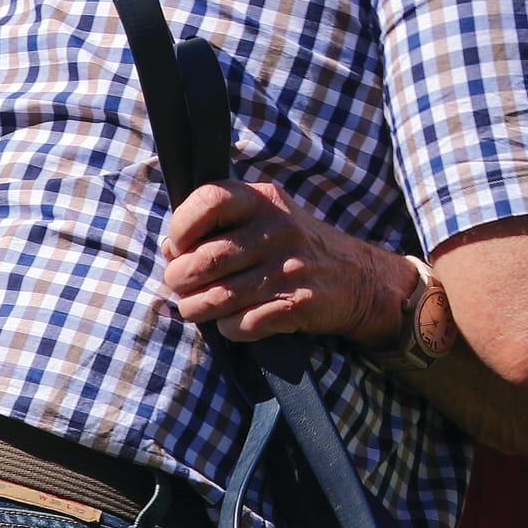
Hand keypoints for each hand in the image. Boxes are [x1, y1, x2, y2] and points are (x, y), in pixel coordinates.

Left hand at [163, 178, 414, 344]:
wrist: (358, 278)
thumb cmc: (295, 248)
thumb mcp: (264, 221)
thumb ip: (218, 228)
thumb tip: (169, 251)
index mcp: (264, 200)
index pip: (210, 199)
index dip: (182, 225)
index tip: (178, 245)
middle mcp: (278, 228)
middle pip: (207, 258)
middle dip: (180, 279)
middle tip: (181, 286)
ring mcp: (290, 267)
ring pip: (218, 297)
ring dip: (197, 309)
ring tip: (197, 308)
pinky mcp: (299, 302)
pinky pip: (242, 323)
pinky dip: (229, 328)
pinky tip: (235, 321)